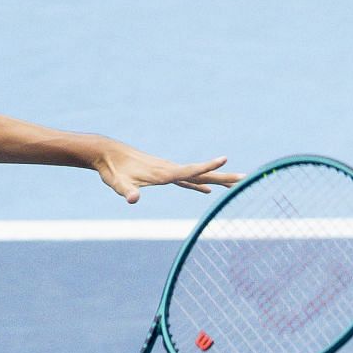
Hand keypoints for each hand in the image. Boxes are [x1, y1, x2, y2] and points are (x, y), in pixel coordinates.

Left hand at [94, 146, 241, 203]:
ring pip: (197, 177)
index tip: (225, 159)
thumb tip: (132, 199)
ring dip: (216, 180)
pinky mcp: (163, 174)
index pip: (190, 171)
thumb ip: (126, 191)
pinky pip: (186, 180)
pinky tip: (205, 191)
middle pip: (202, 174)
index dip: (207, 167)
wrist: (107, 153)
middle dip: (223, 177)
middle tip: (245, 179)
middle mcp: (170, 170)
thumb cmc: (113, 170)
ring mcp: (168, 171)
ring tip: (233, 185)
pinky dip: (198, 185)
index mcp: (164, 173)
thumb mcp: (118, 184)